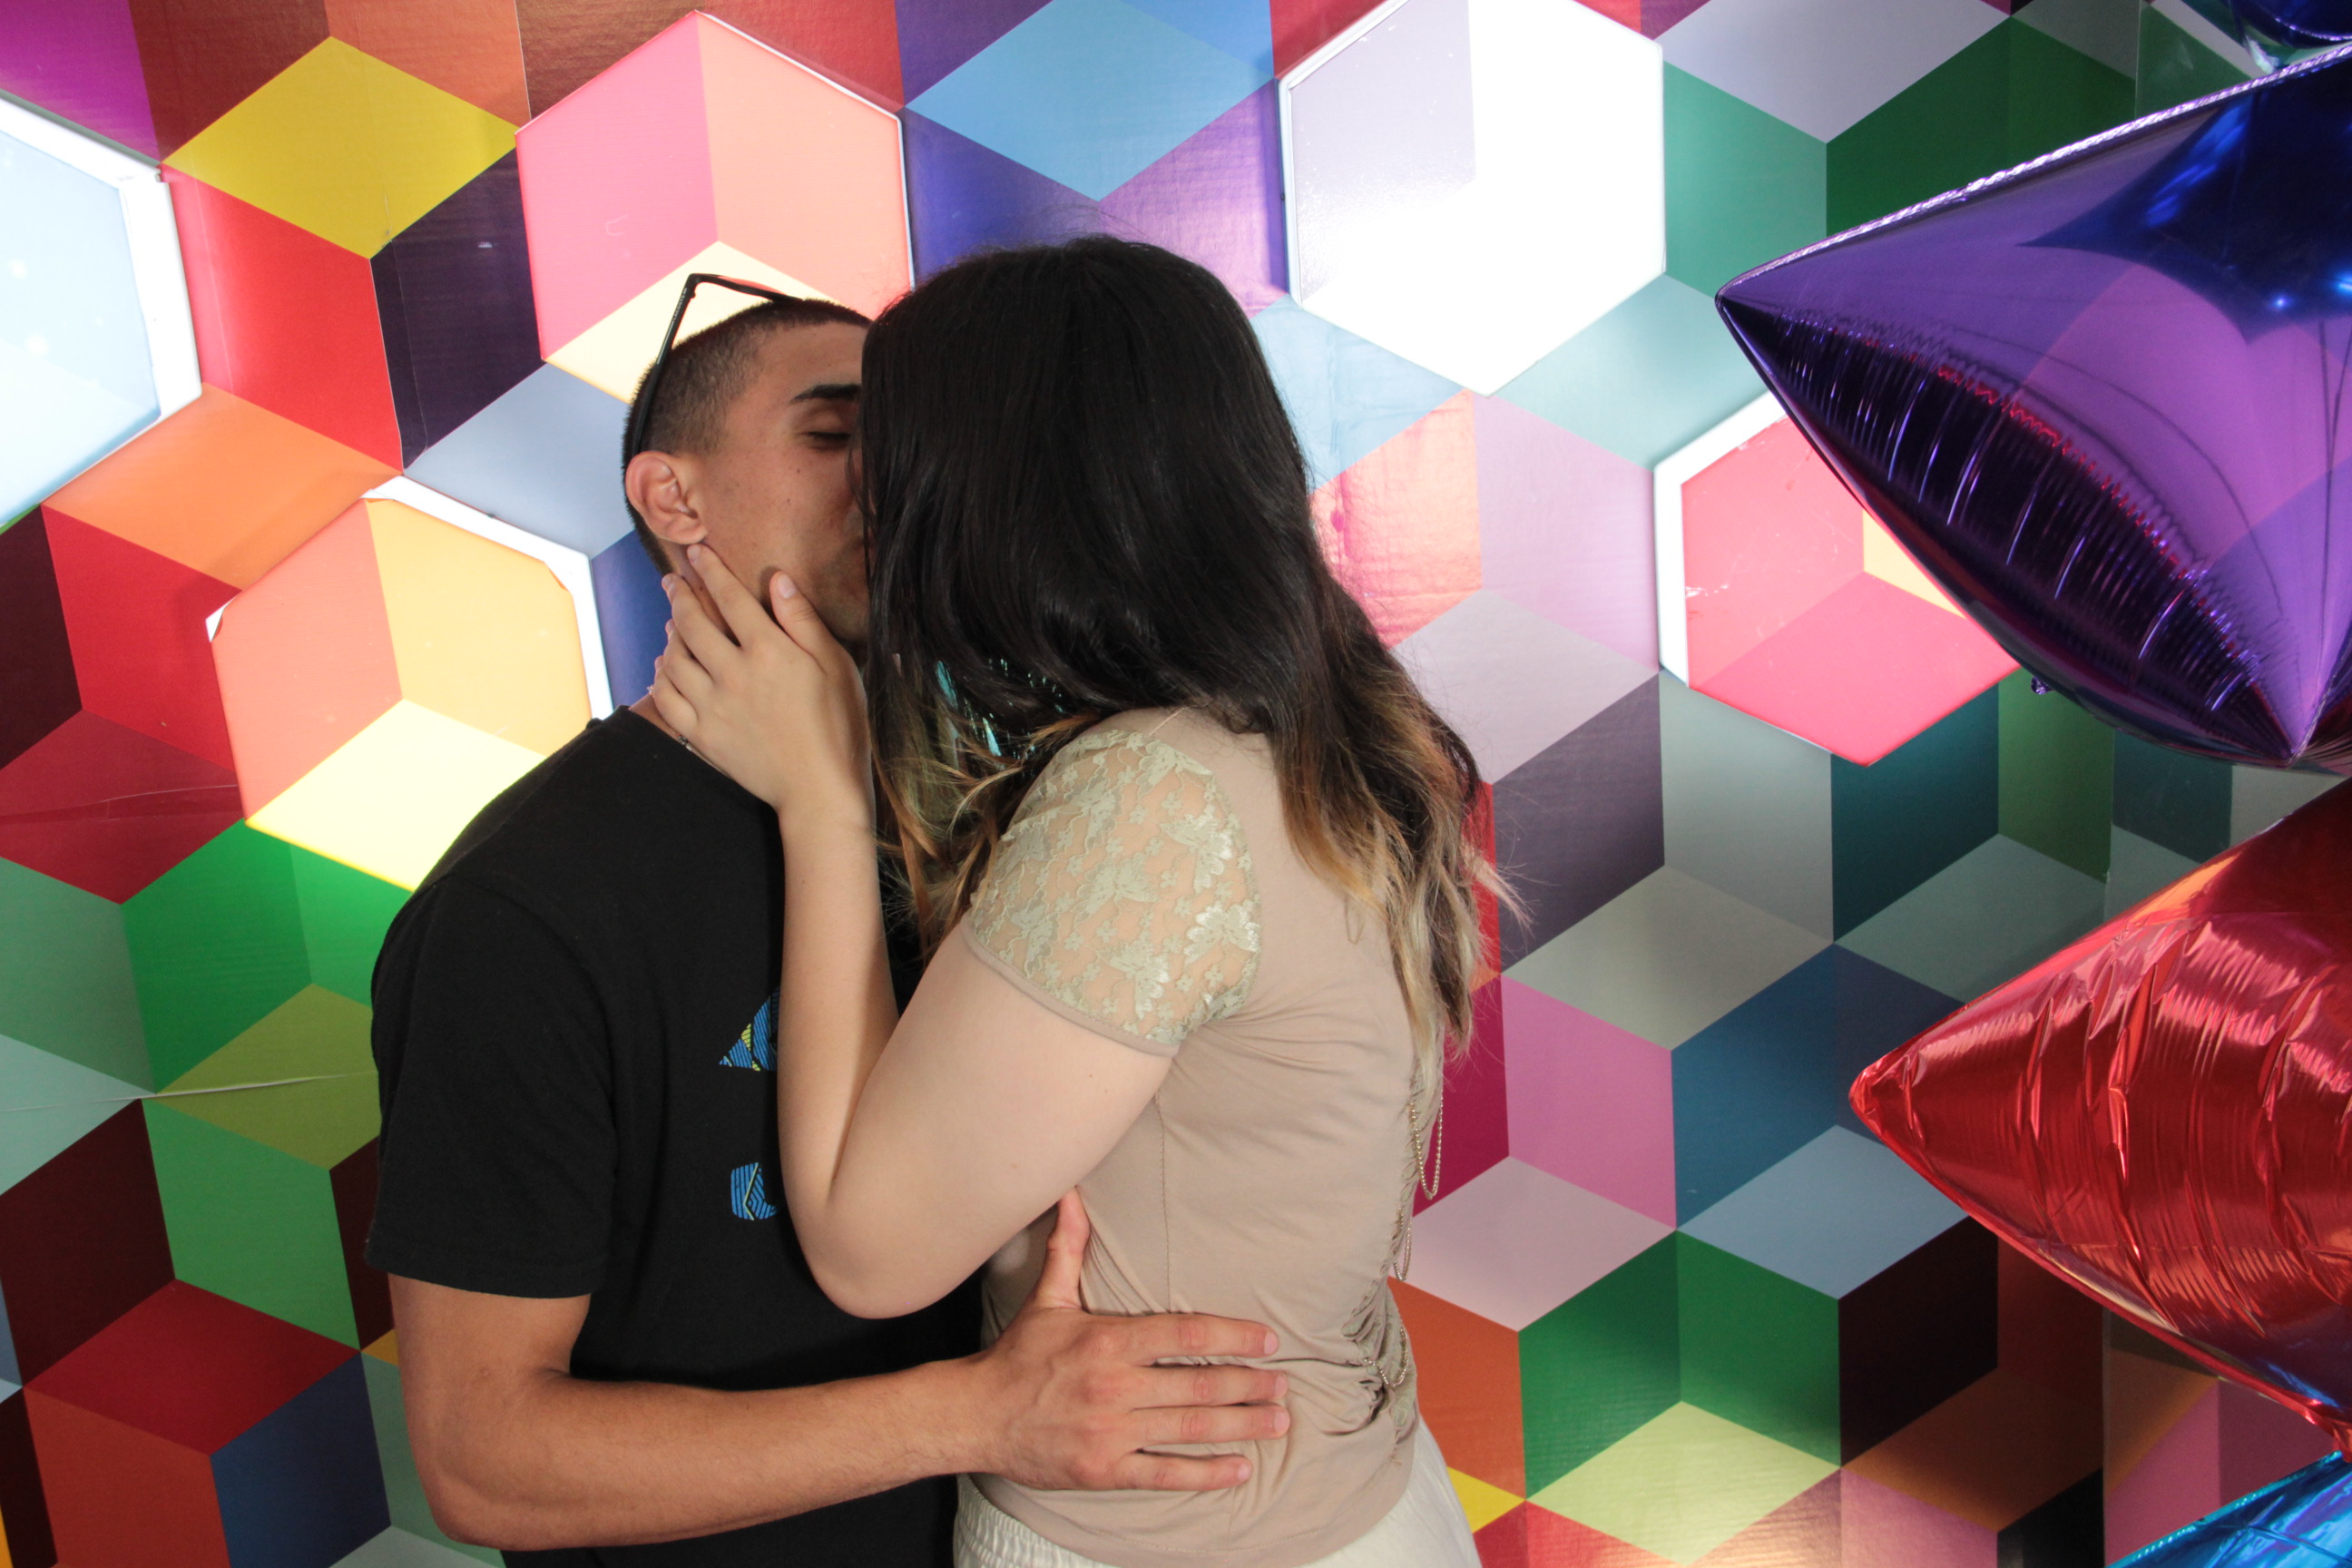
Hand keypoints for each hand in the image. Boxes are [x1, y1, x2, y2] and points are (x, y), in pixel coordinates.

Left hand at [651, 544, 868, 833]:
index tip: (697, 552)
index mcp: (769, 651)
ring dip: (669, 633)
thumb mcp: (835, 665)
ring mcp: (712, 706)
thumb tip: (778, 580)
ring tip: (671, 622)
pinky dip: (659, 676)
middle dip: (680, 595)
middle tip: (673, 580)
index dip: (710, 571)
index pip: (730, 598)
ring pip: (674, 658)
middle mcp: (733, 673)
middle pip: (693, 623)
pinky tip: (663, 667)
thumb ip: (802, 621)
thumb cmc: (838, 725)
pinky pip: (666, 698)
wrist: (818, 788)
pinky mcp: (701, 735)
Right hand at [963, 1193, 1288, 1490]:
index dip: (1233, 1336)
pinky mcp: (1104, 1469)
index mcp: (1108, 1340)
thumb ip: (1069, 1247)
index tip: (1267, 1340)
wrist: (975, 1415)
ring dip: (1242, 1426)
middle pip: (1198, 1384)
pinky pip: (1164, 1472)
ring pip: (1190, 1428)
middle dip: (1249, 1385)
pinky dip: (1207, 1474)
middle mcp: (1114, 1386)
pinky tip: (1240, 1469)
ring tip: (1278, 1422)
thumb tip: (1070, 1193)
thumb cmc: (1018, 1356)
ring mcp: (1111, 1431)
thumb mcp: (1047, 1297)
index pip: (1186, 1333)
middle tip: (1284, 1385)